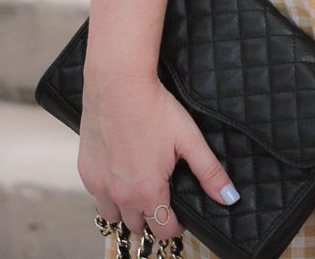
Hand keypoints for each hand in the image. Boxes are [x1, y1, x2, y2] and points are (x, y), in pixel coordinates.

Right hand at [78, 73, 238, 241]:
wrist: (118, 84)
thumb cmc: (153, 108)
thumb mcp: (189, 139)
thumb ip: (209, 172)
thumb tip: (229, 197)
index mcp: (148, 190)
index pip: (162, 230)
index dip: (175, 225)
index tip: (179, 215)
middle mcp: (121, 195)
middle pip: (137, 225)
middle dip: (151, 217)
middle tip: (161, 197)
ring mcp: (100, 185)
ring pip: (113, 216)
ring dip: (126, 210)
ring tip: (139, 191)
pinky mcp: (86, 172)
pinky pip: (97, 196)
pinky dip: (108, 192)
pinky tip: (119, 174)